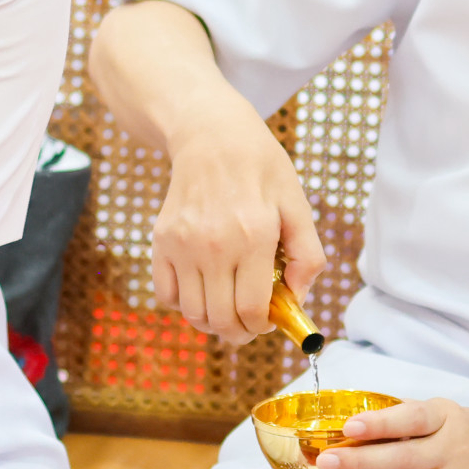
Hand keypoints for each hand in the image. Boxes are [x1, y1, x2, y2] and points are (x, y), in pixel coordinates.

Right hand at [151, 114, 326, 343]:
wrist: (211, 136)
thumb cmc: (260, 169)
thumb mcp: (297, 205)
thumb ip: (307, 256)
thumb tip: (296, 300)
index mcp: (254, 236)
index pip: (251, 308)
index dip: (261, 326)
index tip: (267, 321)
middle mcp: (213, 244)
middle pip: (220, 319)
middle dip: (239, 332)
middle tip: (249, 324)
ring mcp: (182, 244)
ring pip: (192, 313)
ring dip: (212, 323)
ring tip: (227, 309)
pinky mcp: (161, 241)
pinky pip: (166, 295)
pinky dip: (183, 305)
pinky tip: (202, 291)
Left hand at [309, 398, 468, 468]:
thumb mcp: (446, 412)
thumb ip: (405, 416)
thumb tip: (354, 422)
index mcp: (448, 420)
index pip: (411, 420)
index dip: (380, 423)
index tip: (349, 426)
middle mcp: (452, 453)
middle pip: (400, 462)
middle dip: (357, 463)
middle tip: (325, 463)